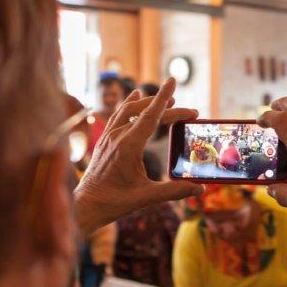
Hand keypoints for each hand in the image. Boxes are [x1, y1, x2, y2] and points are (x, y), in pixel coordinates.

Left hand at [75, 78, 203, 234]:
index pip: (150, 116)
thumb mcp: (147, 197)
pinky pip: (117, 115)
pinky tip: (134, 98)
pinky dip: (129, 104)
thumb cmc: (115, 202)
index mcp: (128, 146)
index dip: (164, 98)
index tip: (172, 80)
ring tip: (165, 100)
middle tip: (190, 112)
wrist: (86, 205)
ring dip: (148, 103)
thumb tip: (200, 189)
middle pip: (145, 113)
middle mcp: (117, 136)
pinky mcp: (103, 140)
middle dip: (169, 108)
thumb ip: (175, 191)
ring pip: (129, 110)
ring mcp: (108, 136)